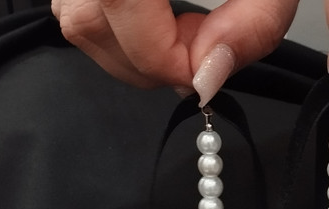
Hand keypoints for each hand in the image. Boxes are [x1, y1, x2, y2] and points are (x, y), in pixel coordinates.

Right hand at [51, 0, 298, 101]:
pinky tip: (161, 18)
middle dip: (143, 59)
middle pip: (83, 20)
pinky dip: (120, 28)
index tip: (210, 69)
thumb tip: (207, 81)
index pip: (119, 5)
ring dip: (129, 46)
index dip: (164, 54)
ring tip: (184, 31)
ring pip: (74, 16)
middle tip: (199, 53)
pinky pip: (78, 4)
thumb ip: (254, 21)